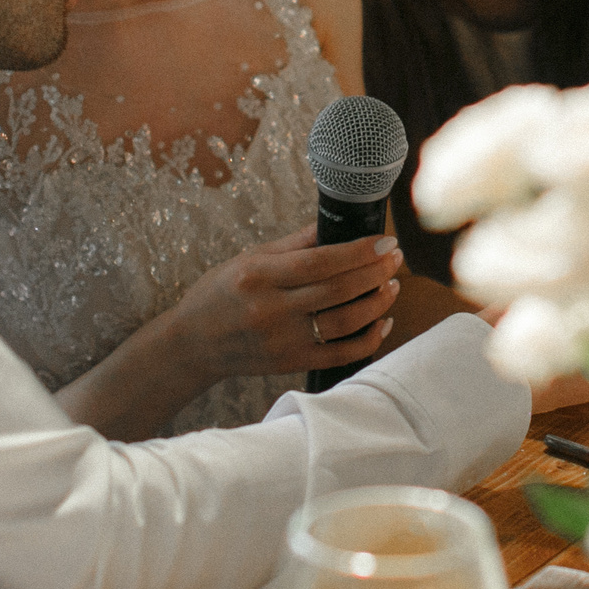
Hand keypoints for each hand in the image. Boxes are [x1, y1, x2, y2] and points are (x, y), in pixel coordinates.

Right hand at [156, 223, 399, 381]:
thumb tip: (335, 225)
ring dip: (377, 303)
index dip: (359, 252)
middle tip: (395, 258)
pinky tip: (383, 322)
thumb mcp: (249, 258)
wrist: (193, 344)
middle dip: (375, 272)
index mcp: (258, 276)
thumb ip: (294, 244)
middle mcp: (270, 309)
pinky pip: (341, 354)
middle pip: (337, 290)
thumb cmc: (220, 294)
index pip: (320, 262)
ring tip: (392, 285)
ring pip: (345, 322)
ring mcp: (282, 340)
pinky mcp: (291, 364)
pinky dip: (369, 339)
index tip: (385, 242)